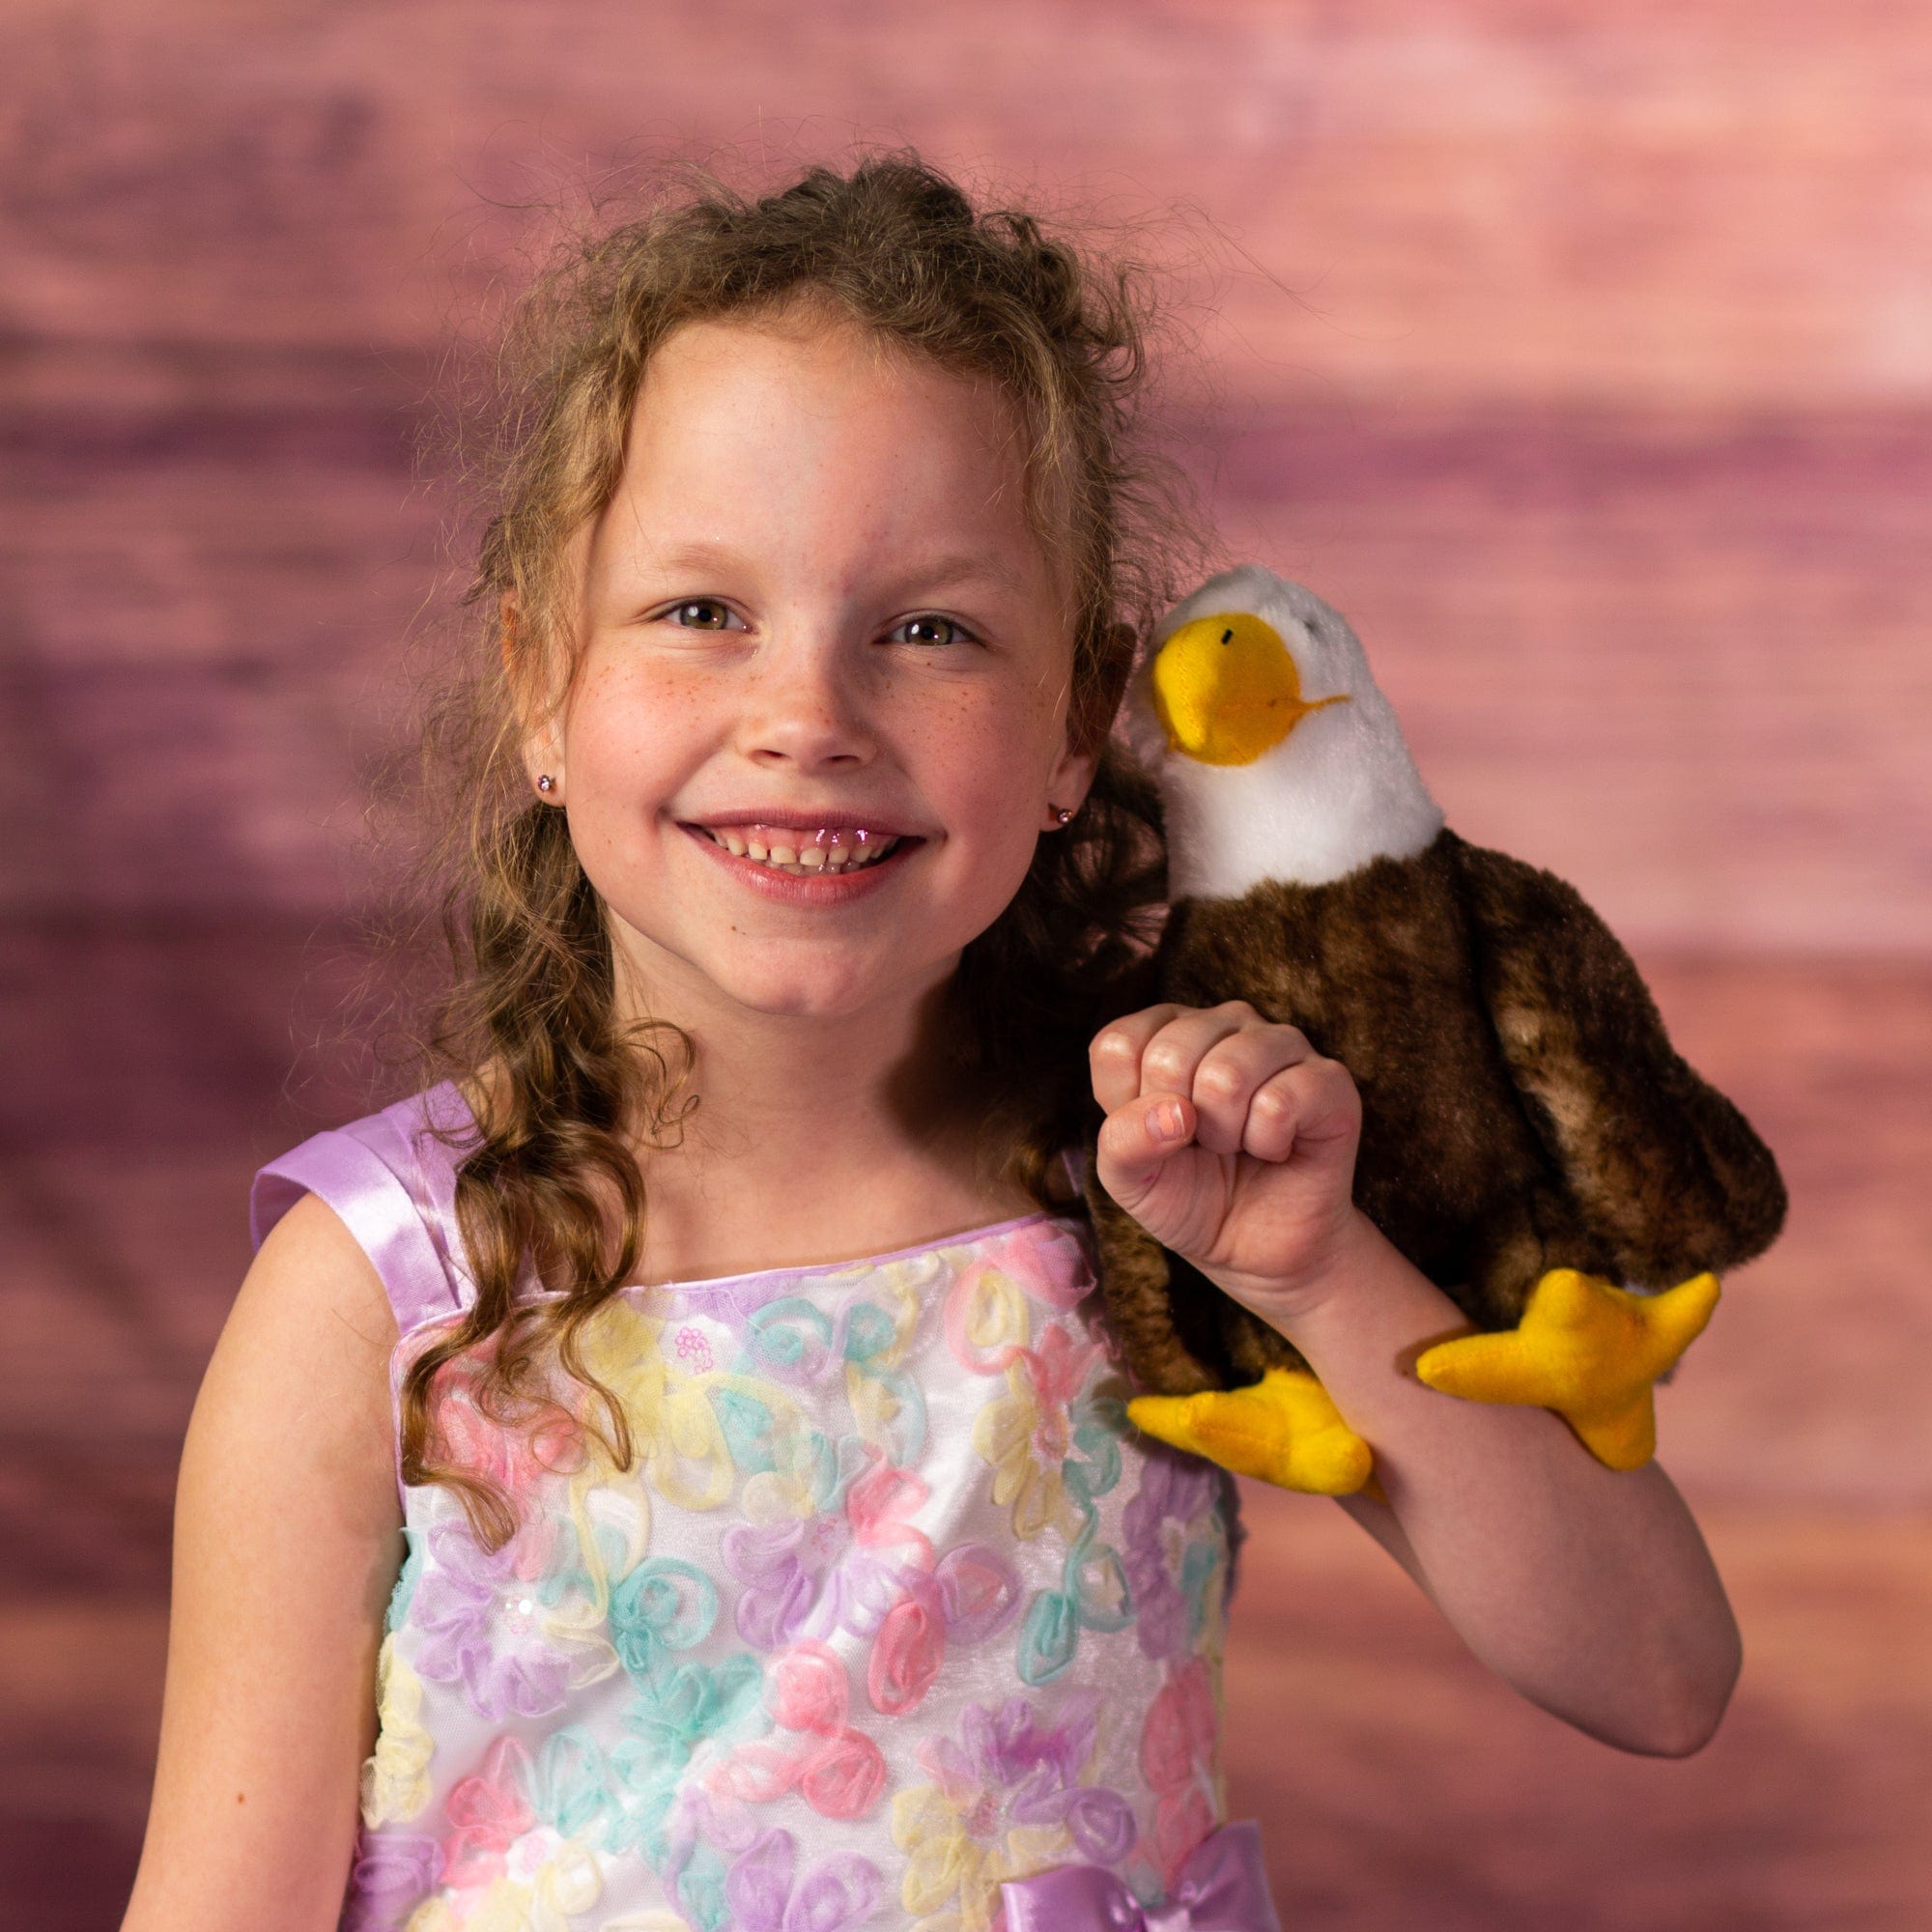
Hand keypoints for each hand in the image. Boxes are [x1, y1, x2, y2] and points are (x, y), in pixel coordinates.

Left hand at [1089, 1000, 1367, 1327]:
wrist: (1259, 1251)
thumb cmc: (1190, 1197)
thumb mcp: (1129, 1179)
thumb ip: (1123, 1140)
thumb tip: (1173, 1112)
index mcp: (1165, 1032)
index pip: (1118, 1046)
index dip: (1127, 1107)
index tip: (1157, 1132)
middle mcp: (1223, 1023)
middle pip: (1169, 1056)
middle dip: (1179, 1126)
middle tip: (1205, 1144)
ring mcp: (1280, 1043)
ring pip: (1226, 1075)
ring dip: (1225, 1135)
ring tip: (1239, 1145)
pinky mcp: (1328, 1078)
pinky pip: (1279, 1103)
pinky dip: (1268, 1145)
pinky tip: (1277, 1149)